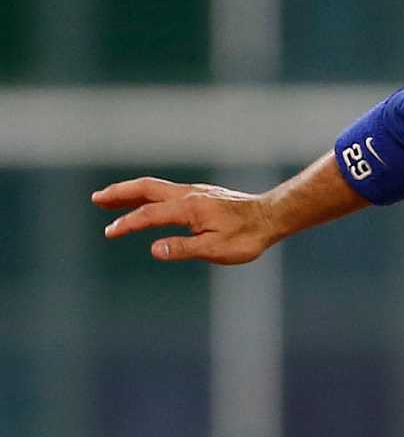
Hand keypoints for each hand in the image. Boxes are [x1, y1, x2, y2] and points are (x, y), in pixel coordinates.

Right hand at [92, 177, 278, 264]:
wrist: (273, 216)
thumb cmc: (248, 236)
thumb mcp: (217, 249)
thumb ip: (184, 248)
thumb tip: (154, 249)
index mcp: (188, 208)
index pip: (149, 215)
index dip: (127, 223)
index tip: (109, 232)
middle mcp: (188, 194)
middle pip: (145, 189)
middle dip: (119, 194)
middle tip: (96, 199)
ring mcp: (195, 192)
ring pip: (155, 187)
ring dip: (131, 192)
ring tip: (110, 199)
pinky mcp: (202, 194)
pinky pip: (167, 190)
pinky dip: (148, 193)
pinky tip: (146, 201)